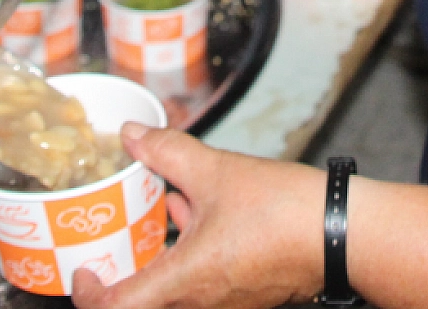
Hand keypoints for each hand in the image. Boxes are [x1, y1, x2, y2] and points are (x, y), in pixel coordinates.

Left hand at [71, 125, 322, 308]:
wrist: (344, 233)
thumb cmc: (285, 213)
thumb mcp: (216, 170)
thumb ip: (167, 152)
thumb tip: (133, 135)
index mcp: (184, 283)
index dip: (89, 294)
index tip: (83, 271)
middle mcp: (202, 303)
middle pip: (144, 301)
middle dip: (127, 266)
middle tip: (116, 236)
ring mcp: (227, 302)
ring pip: (176, 287)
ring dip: (164, 253)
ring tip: (164, 210)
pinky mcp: (248, 292)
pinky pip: (205, 279)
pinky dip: (193, 250)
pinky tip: (201, 210)